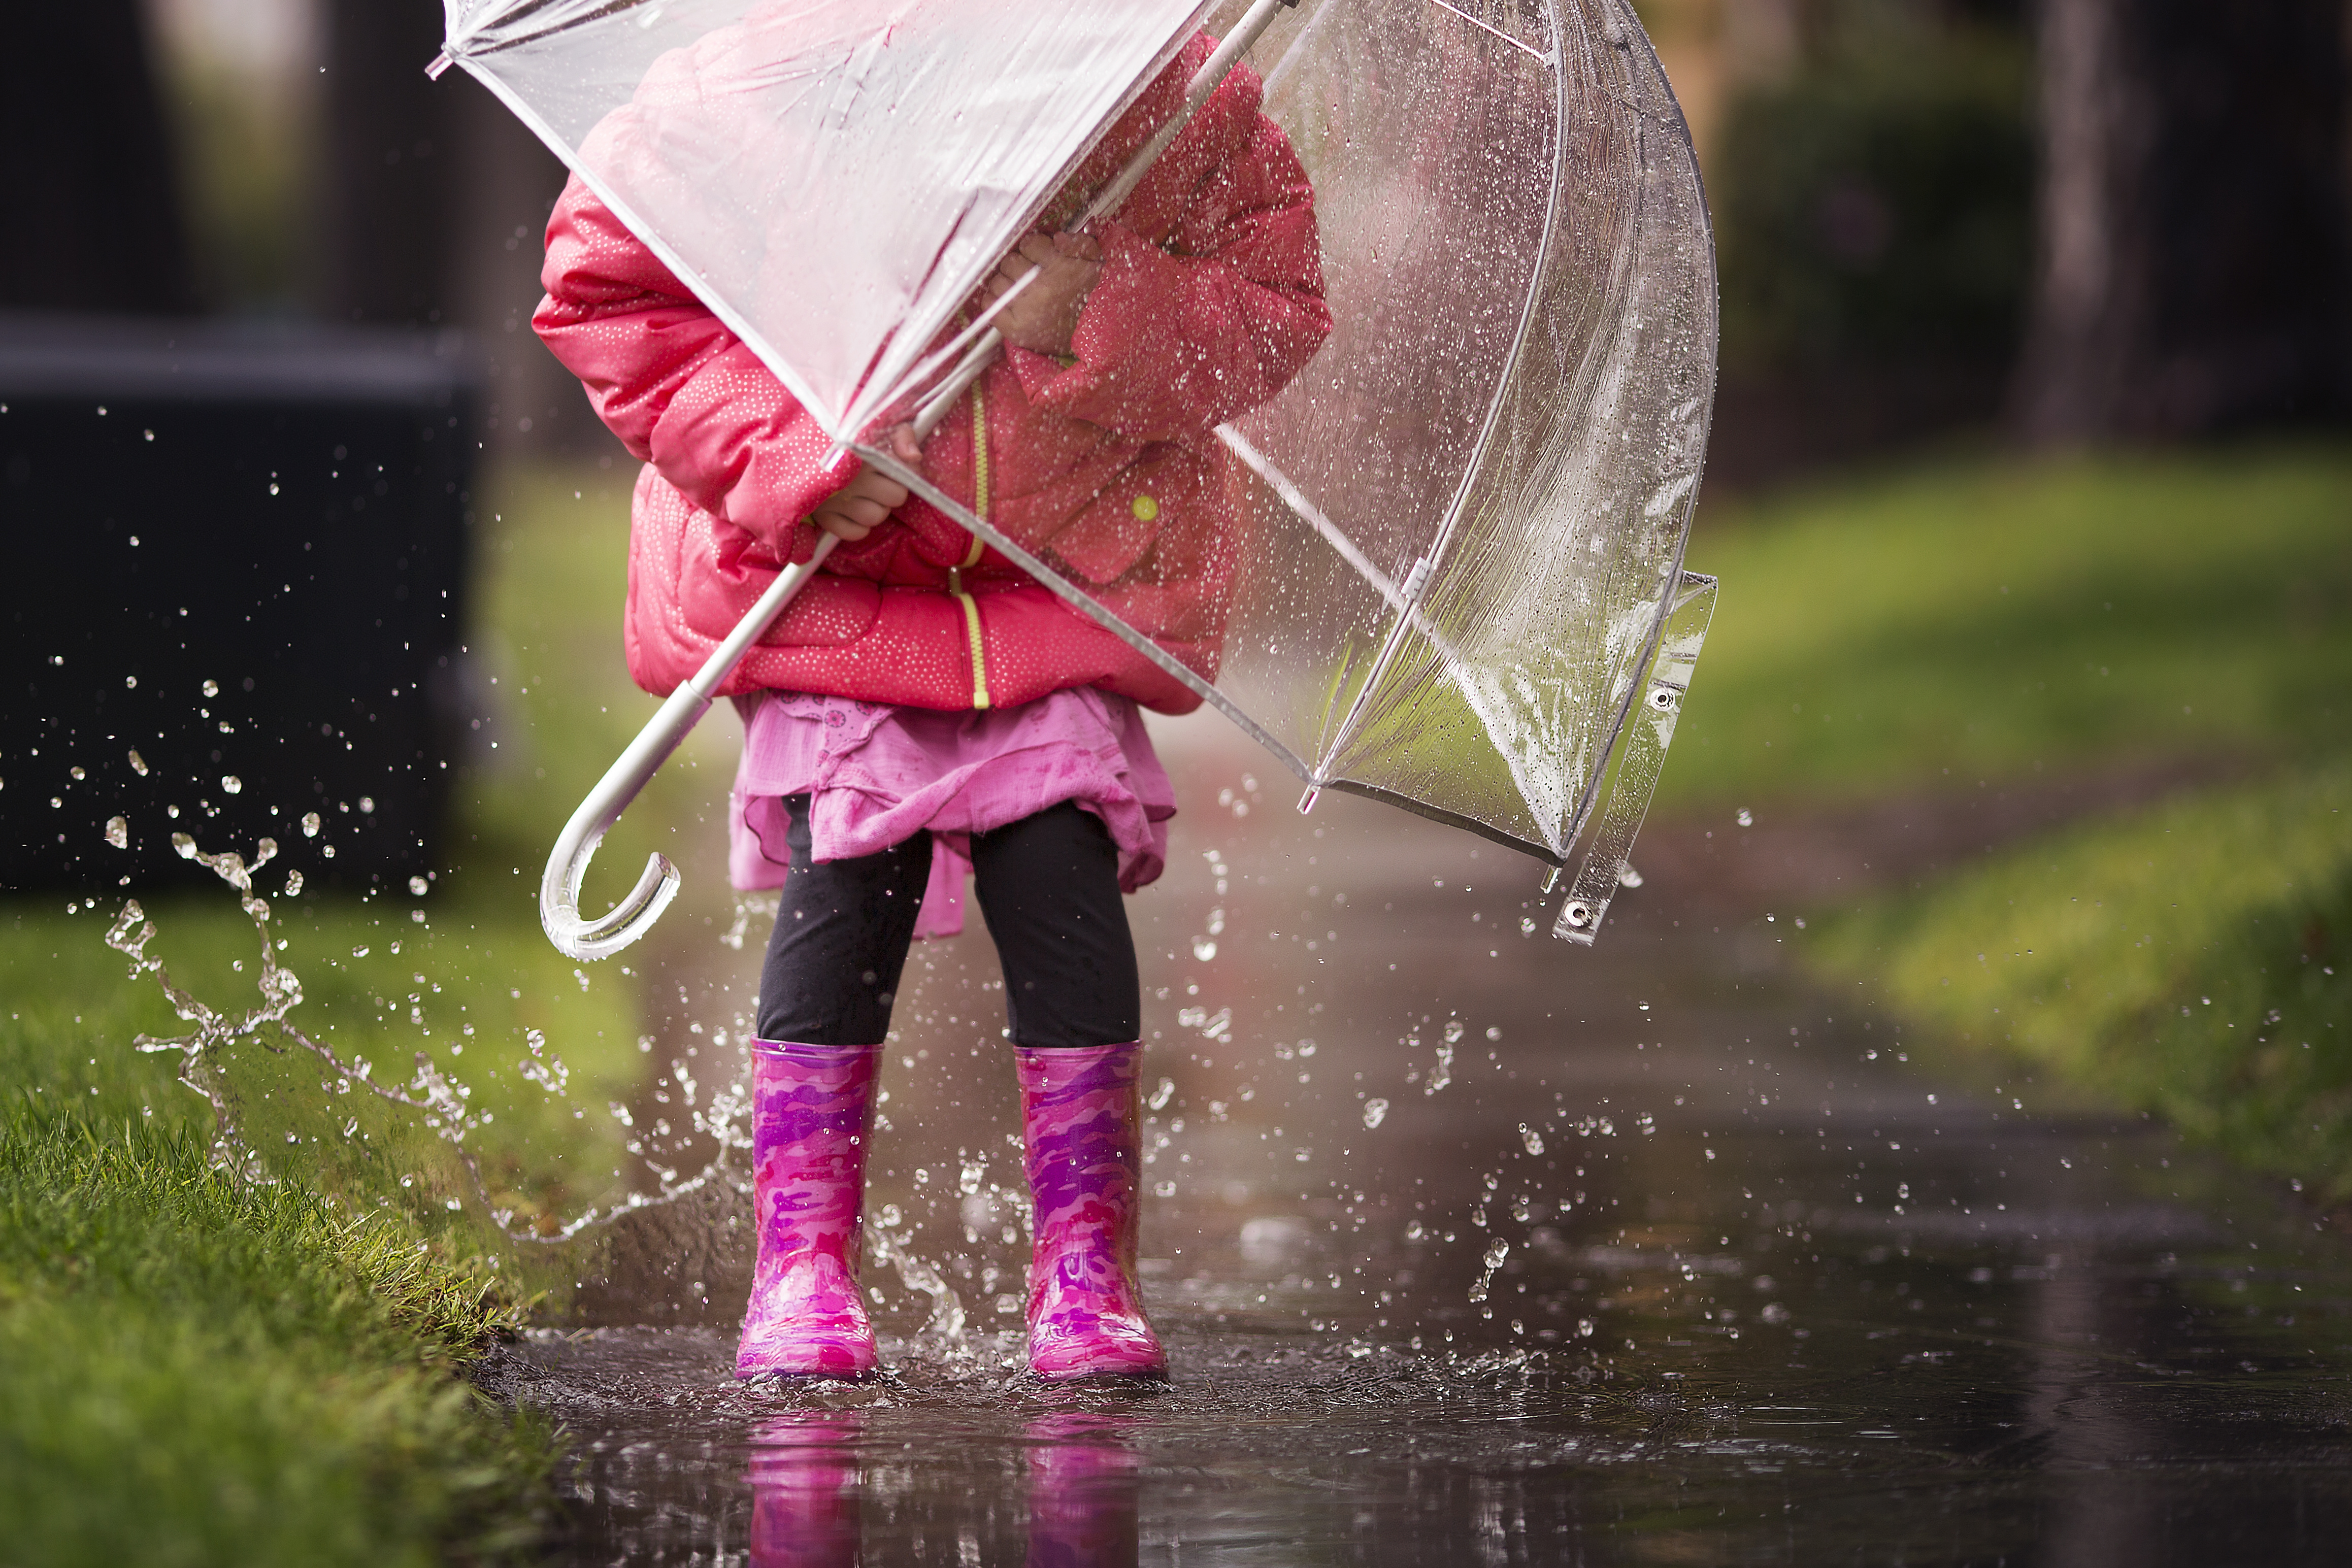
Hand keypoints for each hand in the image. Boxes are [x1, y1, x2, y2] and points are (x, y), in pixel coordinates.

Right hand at [808, 427, 919, 541]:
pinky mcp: (823, 516)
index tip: (896, 467)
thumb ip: (900, 436)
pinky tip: (854, 512)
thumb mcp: (876, 425)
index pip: (903, 476)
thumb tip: (915, 458)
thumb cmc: (848, 437)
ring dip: (877, 509)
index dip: (905, 474)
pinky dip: (859, 527)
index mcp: (864, 455)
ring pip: (876, 517)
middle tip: (880, 483)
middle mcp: (851, 479)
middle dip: (892, 492)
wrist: (801, 445)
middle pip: (894, 499)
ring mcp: (835, 500)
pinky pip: (854, 533)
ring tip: (867, 496)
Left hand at [983, 232, 1102, 355]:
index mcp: (1059, 267)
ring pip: (998, 282)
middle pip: (1010, 262)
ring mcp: (1025, 308)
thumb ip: (1079, 244)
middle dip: (1017, 265)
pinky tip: (1006, 302)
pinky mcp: (1016, 328)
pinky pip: (990, 305)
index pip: (1029, 243)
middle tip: (1026, 274)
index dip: (1032, 248)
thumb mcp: (1095, 263)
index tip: (1037, 256)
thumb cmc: (1093, 298)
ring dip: (1005, 283)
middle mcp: (1040, 286)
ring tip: (1017, 290)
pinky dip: (994, 300)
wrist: (1097, 336)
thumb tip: (1057, 238)